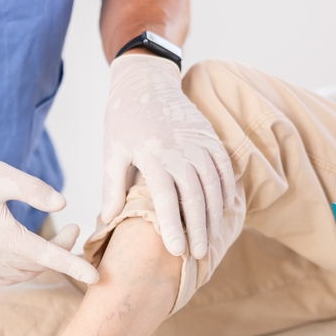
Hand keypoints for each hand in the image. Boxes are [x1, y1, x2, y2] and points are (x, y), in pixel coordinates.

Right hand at [0, 155, 98, 284]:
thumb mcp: (0, 175)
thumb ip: (33, 189)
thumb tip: (62, 204)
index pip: (46, 256)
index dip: (73, 265)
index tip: (97, 276)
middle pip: (37, 265)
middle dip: (60, 251)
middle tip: (71, 229)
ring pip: (22, 275)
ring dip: (43, 262)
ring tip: (54, 239)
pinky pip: (5, 277)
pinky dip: (23, 269)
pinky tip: (28, 253)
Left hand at [103, 54, 229, 257]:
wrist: (145, 81)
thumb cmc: (123, 120)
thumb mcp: (112, 152)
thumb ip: (112, 187)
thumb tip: (108, 220)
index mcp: (152, 155)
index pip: (165, 199)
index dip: (172, 226)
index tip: (177, 251)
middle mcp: (179, 149)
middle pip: (195, 196)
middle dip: (198, 229)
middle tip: (199, 255)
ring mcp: (199, 142)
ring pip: (214, 186)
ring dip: (214, 216)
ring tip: (211, 240)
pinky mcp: (211, 137)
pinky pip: (225, 170)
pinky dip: (226, 192)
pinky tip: (223, 213)